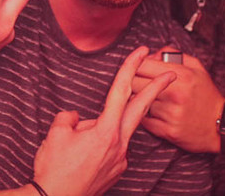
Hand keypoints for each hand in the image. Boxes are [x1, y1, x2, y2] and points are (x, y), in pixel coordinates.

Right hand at [32, 47, 174, 195]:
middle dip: (156, 88)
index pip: (121, 91)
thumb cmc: (54, 167)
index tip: (140, 52)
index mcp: (106, 131)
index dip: (130, 67)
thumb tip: (80, 119)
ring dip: (105, 126)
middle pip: (141, 109)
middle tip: (170, 74)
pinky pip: (111, 148)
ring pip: (117, 131)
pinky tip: (82, 156)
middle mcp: (119, 145)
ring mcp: (120, 160)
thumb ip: (71, 117)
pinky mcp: (116, 172)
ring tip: (76, 145)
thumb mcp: (57, 132)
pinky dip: (100, 144)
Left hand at [133, 48, 224, 153]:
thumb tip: (149, 54)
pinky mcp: (168, 131)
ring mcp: (170, 114)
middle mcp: (174, 94)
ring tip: (145, 98)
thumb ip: (172, 54)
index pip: (141, 64)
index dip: (134, 64)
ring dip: (137, 99)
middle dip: (132, 81)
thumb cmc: (206, 95)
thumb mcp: (196, 67)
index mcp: (180, 75)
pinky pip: (143, 120)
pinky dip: (143, 116)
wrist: (222, 126)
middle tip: (137, 83)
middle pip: (133, 83)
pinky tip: (151, 112)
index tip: (137, 68)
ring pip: (136, 102)